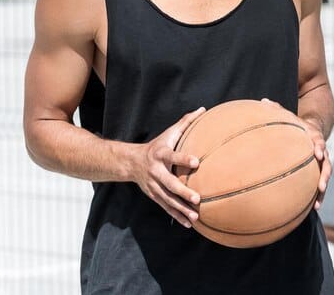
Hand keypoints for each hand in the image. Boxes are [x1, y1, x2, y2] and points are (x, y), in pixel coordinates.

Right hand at [130, 107, 204, 227]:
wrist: (131, 163)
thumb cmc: (158, 145)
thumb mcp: (169, 133)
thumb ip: (186, 122)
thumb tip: (203, 109)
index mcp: (161, 155)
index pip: (174, 156)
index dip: (184, 158)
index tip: (197, 162)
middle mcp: (156, 172)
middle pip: (170, 183)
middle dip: (183, 192)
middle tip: (197, 198)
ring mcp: (154, 186)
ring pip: (168, 199)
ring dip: (181, 209)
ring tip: (196, 216)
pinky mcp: (154, 196)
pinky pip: (166, 208)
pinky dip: (177, 216)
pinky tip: (189, 224)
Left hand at [261, 99, 332, 208]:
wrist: (314, 129)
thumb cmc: (296, 124)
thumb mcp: (288, 115)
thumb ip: (277, 110)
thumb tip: (262, 101)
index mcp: (313, 137)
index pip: (319, 140)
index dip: (320, 146)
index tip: (318, 153)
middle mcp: (320, 151)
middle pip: (327, 163)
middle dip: (325, 174)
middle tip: (321, 185)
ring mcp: (321, 163)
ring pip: (325, 177)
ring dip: (322, 190)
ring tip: (318, 204)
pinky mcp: (318, 172)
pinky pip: (319, 185)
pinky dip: (316, 197)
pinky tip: (312, 210)